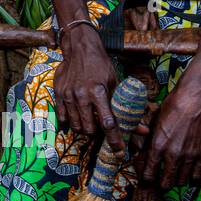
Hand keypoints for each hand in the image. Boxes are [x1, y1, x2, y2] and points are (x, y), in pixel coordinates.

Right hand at [54, 25, 123, 151]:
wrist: (79, 49)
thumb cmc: (101, 65)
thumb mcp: (116, 83)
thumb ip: (127, 107)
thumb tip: (143, 129)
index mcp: (98, 92)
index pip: (108, 123)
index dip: (115, 140)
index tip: (119, 151)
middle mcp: (81, 96)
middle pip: (90, 128)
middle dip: (97, 133)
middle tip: (102, 128)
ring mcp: (67, 96)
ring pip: (76, 126)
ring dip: (85, 128)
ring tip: (90, 121)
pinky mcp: (58, 94)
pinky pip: (63, 118)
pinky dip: (71, 122)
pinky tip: (77, 117)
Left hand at [141, 78, 200, 189]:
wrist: (195, 101)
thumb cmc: (172, 108)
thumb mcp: (154, 123)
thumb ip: (149, 141)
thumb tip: (142, 153)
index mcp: (157, 147)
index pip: (149, 174)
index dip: (146, 179)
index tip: (146, 180)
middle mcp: (172, 155)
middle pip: (165, 182)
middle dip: (161, 184)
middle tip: (159, 181)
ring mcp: (189, 157)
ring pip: (181, 182)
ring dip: (176, 182)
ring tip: (174, 178)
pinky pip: (197, 177)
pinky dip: (192, 180)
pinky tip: (189, 178)